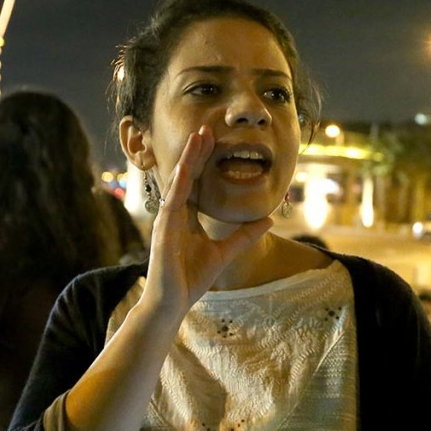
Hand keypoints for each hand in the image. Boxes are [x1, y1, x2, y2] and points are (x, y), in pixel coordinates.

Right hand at [143, 125, 271, 313]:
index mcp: (186, 218)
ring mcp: (166, 221)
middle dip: (197, 152)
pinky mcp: (162, 231)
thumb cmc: (191, 279)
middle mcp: (174, 214)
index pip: (197, 183)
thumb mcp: (225, 253)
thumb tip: (268, 220)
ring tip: (198, 136)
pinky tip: (186, 168)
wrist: (172, 303)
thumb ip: (244, 236)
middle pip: (188, 176)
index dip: (205, 162)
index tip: (214, 140)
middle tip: (206, 127)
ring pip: (179, 182)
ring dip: (188, 159)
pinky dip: (179, 184)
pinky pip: (172, 202)